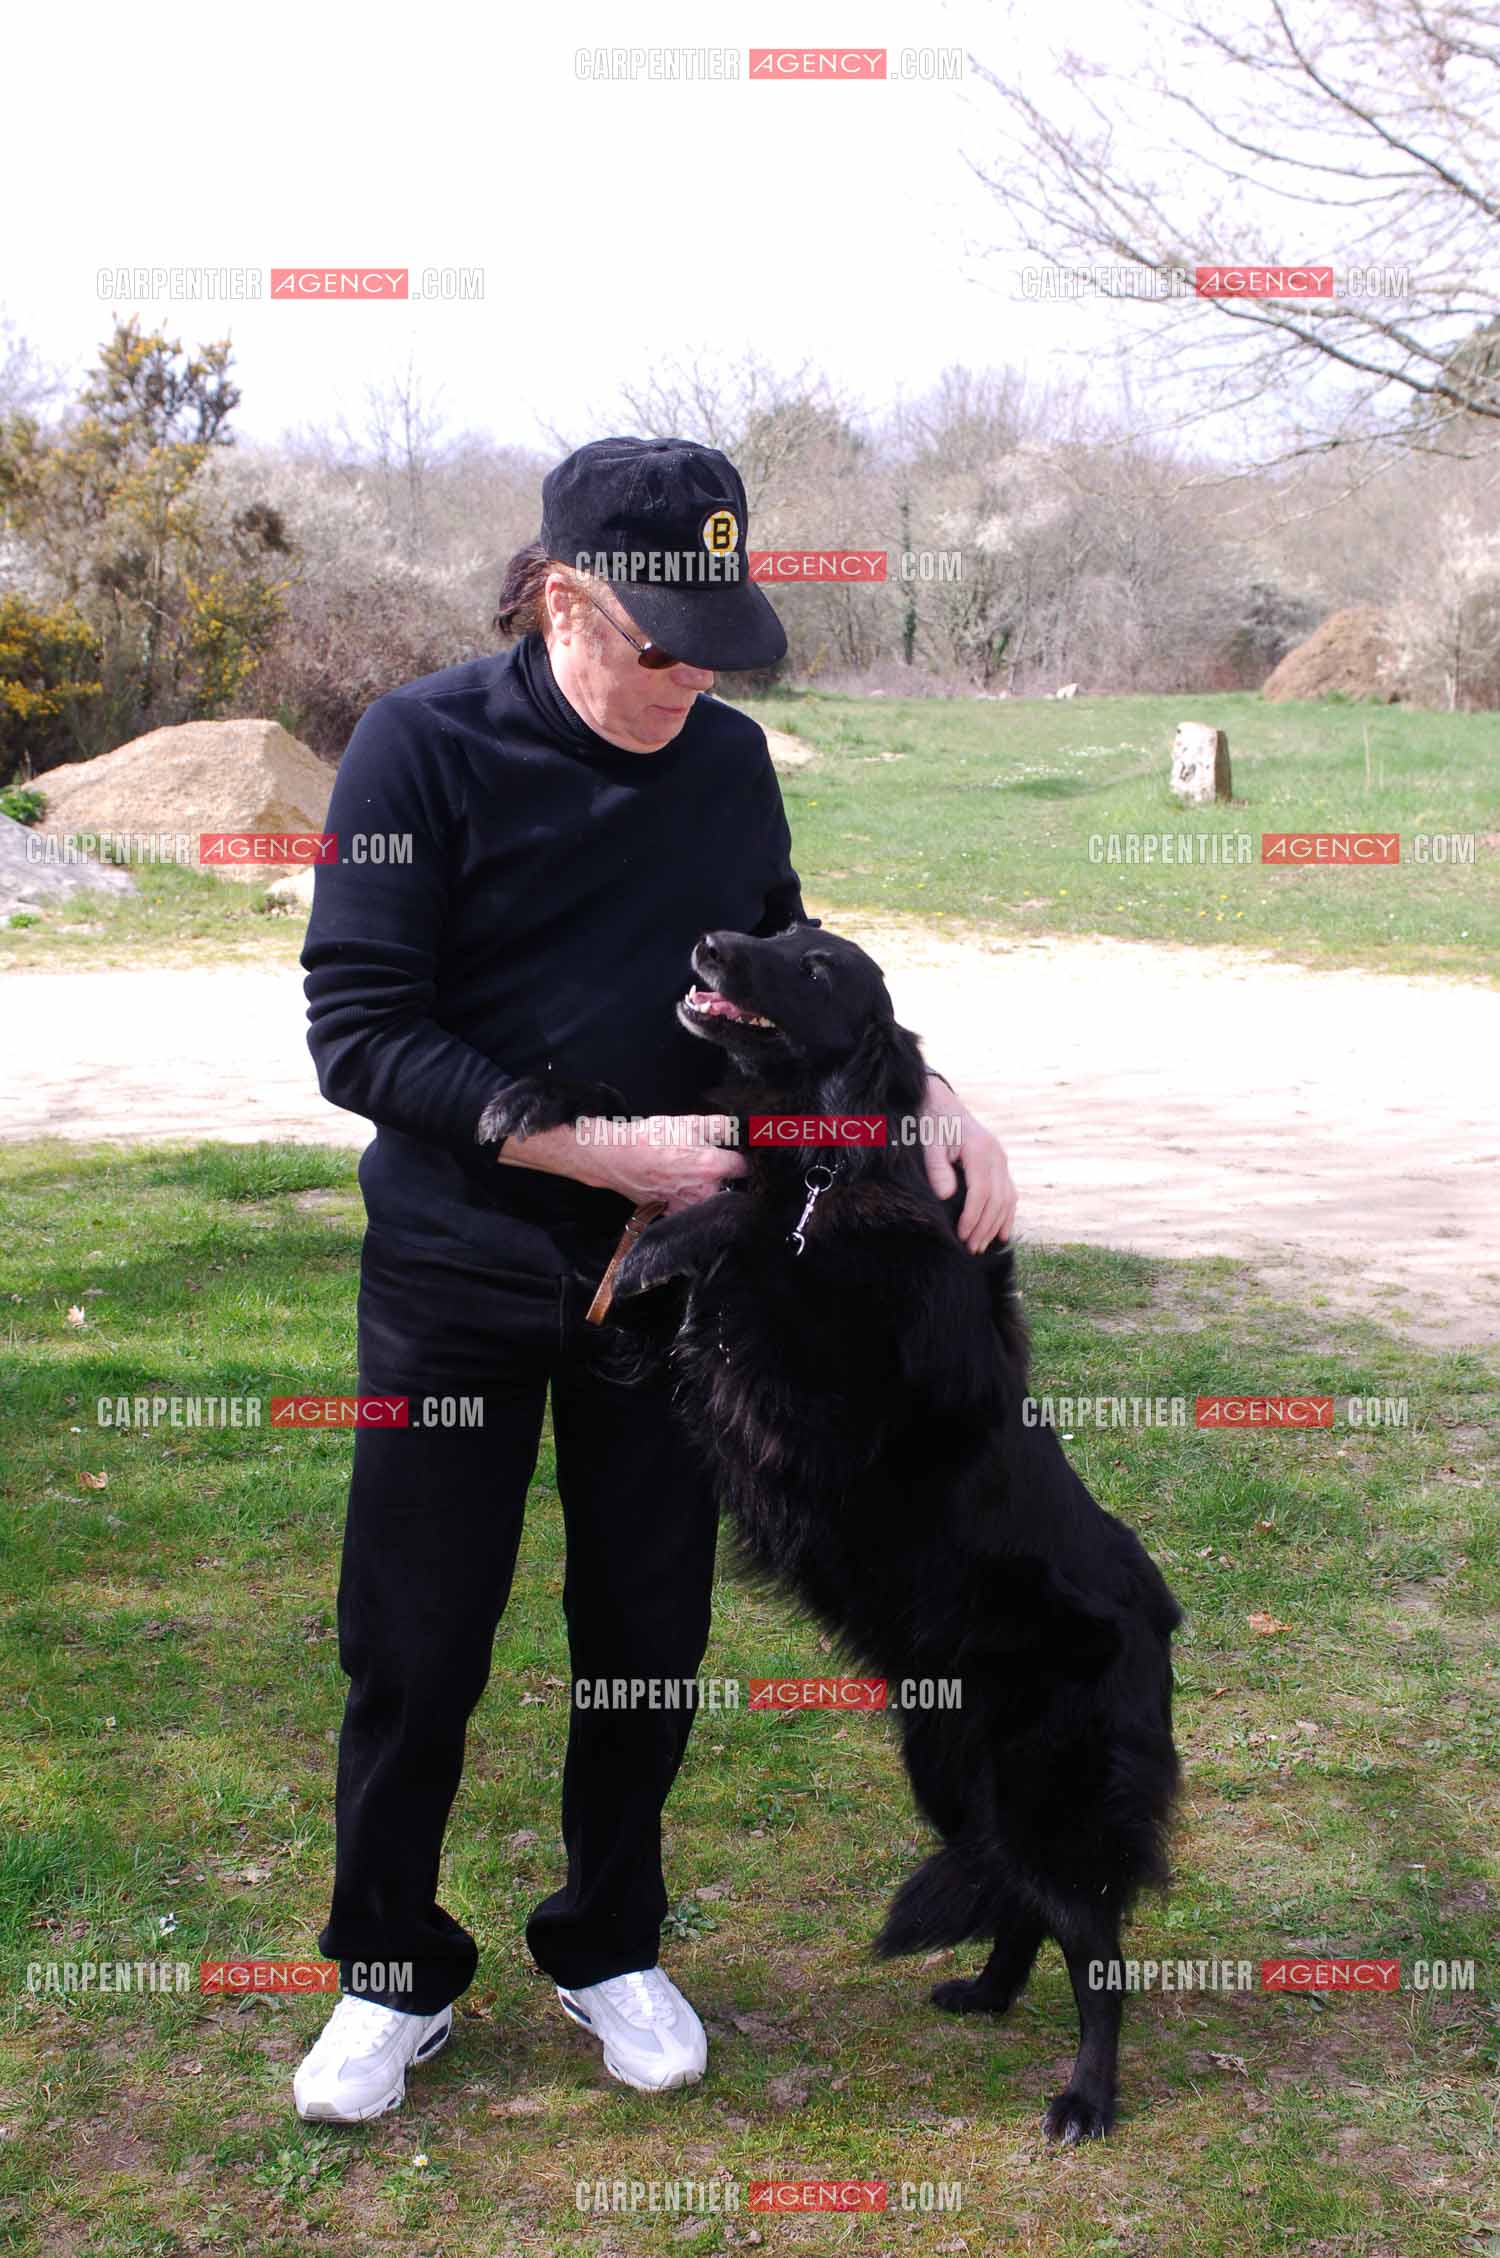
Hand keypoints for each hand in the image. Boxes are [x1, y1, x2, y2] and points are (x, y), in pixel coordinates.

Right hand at [499, 1113, 746, 1217]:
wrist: (616, 1158)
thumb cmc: (651, 1138)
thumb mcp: (690, 1123)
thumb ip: (722, 1126)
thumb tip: (741, 1130)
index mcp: (713, 1167)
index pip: (745, 1167)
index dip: (742, 1158)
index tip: (737, 1154)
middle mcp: (705, 1193)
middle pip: (731, 1189)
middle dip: (728, 1179)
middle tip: (715, 1165)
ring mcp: (689, 1207)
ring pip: (713, 1203)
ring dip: (711, 1193)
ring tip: (697, 1178)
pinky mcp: (674, 1214)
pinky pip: (693, 1211)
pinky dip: (693, 1203)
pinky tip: (683, 1189)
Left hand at [918, 1073, 1016, 1251]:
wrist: (939, 1102)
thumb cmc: (930, 1122)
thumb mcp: (928, 1141)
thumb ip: (936, 1167)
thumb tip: (947, 1195)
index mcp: (980, 1148)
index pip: (982, 1191)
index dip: (973, 1217)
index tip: (961, 1235)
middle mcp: (996, 1154)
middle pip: (997, 1199)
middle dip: (984, 1227)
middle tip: (970, 1249)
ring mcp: (1001, 1159)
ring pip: (1007, 1198)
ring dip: (996, 1225)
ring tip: (981, 1246)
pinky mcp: (999, 1163)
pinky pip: (1009, 1192)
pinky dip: (1007, 1214)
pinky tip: (1002, 1234)